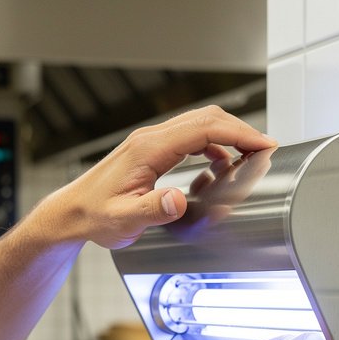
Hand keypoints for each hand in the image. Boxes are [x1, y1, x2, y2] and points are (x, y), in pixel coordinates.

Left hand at [54, 105, 276, 248]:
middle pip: (206, 119)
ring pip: (198, 126)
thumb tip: (177, 200)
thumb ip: (152, 210)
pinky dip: (211, 146)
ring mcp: (151, 143)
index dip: (238, 134)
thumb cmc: (95, 216)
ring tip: (249, 156)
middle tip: (266, 148)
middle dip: (240, 130)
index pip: (203, 130)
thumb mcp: (124, 220)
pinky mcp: (151, 152)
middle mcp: (151, 139)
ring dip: (227, 136)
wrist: (72, 213)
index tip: (263, 144)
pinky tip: (220, 165)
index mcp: (149, 149)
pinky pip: (188, 139)